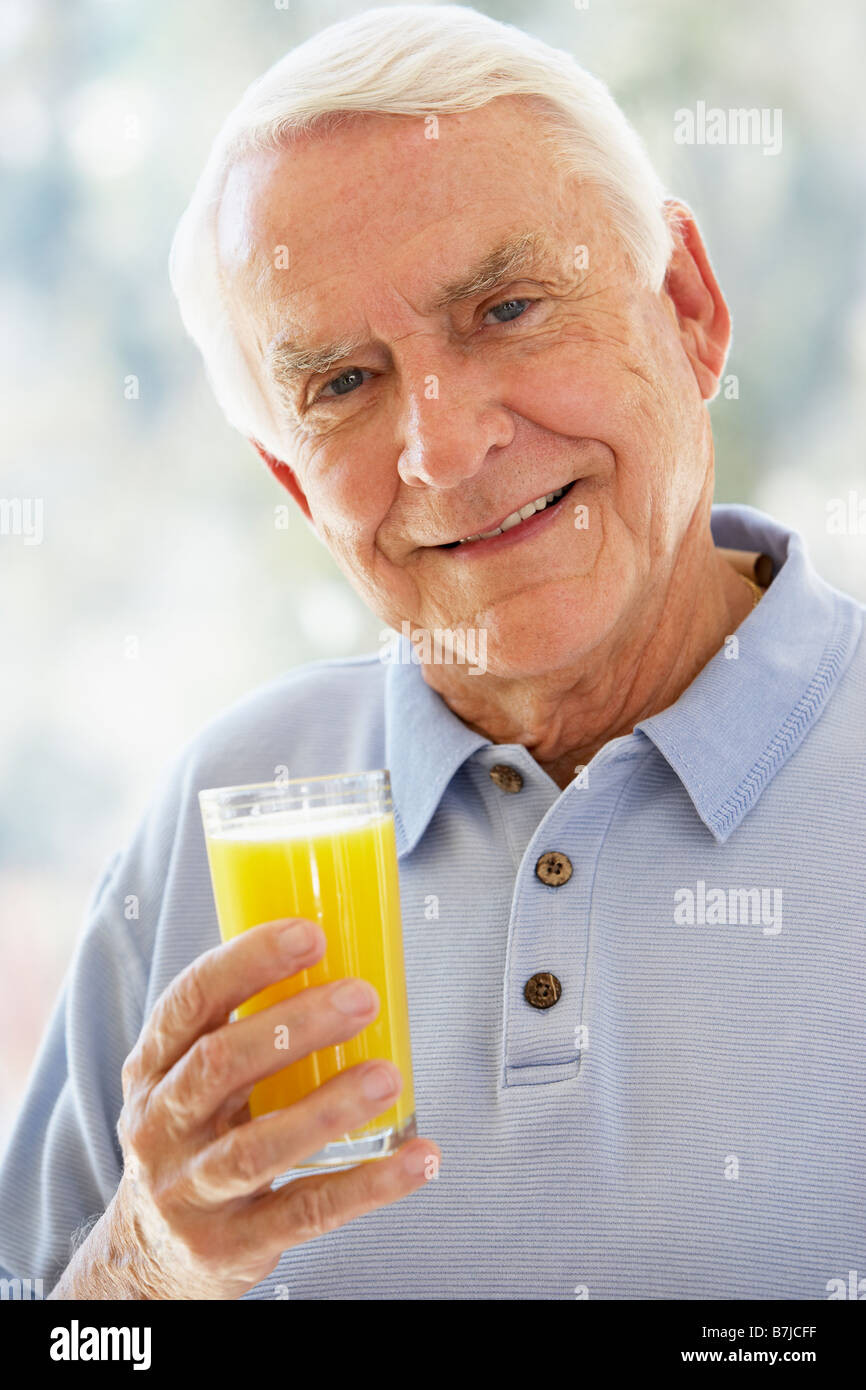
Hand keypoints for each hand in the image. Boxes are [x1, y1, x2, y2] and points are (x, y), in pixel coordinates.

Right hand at [49, 918, 438, 1298]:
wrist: (149, 1256)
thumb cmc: (194, 1136)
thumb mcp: (189, 1079)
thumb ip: (245, 1029)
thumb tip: (346, 960)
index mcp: (154, 1067)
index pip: (190, 1001)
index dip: (247, 962)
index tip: (310, 934)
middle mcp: (160, 1126)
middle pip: (219, 1066)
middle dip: (294, 1026)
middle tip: (362, 997)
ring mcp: (191, 1191)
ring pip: (258, 1146)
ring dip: (329, 1107)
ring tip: (389, 1075)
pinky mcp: (231, 1245)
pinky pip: (306, 1212)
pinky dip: (368, 1185)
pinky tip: (418, 1159)